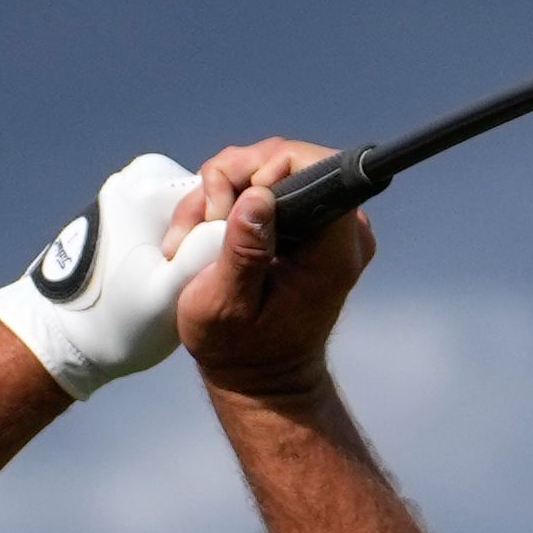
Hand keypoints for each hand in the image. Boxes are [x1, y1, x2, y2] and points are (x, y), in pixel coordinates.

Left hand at [0, 150, 208, 404]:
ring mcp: (125, 187)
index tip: (203, 271)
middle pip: (207, 199)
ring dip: (188, 244)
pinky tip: (151, 273)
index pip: (225, 195)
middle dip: (206, 237)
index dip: (227, 235)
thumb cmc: (115, 322)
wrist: (61, 334)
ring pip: (190, 210)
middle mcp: (138, 175)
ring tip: (162, 280)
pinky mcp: (119, 205)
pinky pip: (168, 217)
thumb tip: (251, 212)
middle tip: (182, 281)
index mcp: (152, 186)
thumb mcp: (172, 294)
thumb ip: (210, 251)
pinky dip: (170, 244)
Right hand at [184, 140, 372, 400]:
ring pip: (265, 166)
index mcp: (333, 251)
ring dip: (219, 193)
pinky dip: (227, 200)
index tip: (234, 204)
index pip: (318, 169)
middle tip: (203, 226)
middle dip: (231, 181)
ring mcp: (322, 222)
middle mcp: (340, 228)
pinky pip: (263, 184)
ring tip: (193, 238)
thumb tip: (257, 200)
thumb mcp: (225, 308)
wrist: (258, 373)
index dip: (267, 170)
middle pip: (285, 159)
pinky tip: (204, 233)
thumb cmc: (241, 350)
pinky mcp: (304, 221)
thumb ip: (243, 254)